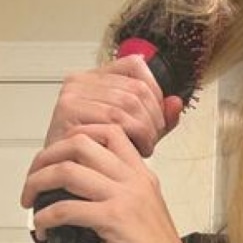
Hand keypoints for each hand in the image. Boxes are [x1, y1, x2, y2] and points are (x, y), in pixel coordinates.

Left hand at [21, 124, 208, 242]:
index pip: (109, 132)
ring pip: (67, 171)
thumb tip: (74, 204)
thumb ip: (113, 200)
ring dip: (38, 184)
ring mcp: (125, 197)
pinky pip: (66, 208)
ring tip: (30, 202)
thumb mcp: (142, 214)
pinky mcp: (114, 220)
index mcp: (142, 176)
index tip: (56, 158)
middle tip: (33, 179)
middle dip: (46, 158)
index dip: (75, 136)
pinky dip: (45, 217)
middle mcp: (134, 180)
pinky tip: (43, 228)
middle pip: (80, 144)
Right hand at [45, 56, 184, 156]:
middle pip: (137, 88)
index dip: (155, 92)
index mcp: (96, 77)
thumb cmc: (97, 153)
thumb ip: (159, 118)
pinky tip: (131, 150)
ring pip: (128, 104)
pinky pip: (114, 119)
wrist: (66, 177)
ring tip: (143, 148)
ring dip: (145, 131)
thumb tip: (177, 103)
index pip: (136, 65)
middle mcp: (81, 81)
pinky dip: (132, 136)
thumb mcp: (136, 132)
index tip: (157, 117)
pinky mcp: (67, 111)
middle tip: (152, 140)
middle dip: (154, 118)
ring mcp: (73, 94)